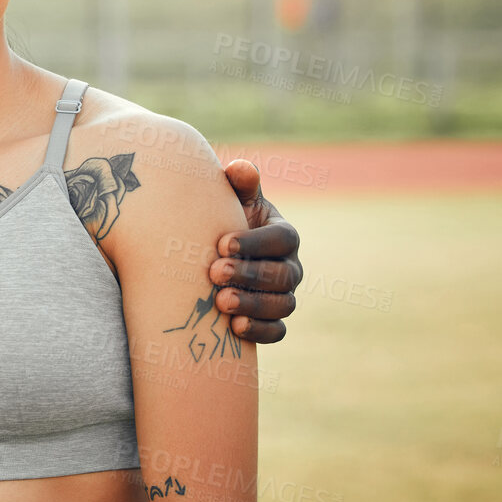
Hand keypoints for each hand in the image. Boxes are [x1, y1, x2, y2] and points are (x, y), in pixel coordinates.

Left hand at [211, 159, 301, 343]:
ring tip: (221, 301)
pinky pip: (277, 331)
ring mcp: (285, 296)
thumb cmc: (222, 221)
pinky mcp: (273, 320)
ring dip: (253, 304)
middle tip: (215, 272)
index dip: (256, 242)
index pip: (282, 238)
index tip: (223, 243)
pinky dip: (261, 331)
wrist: (211, 255)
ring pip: (283, 305)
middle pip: (283, 275)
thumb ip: (239, 183)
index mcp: (284, 234)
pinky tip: (235, 327)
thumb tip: (240, 169)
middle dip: (250, 274)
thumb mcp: (231, 199)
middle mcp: (291, 267)